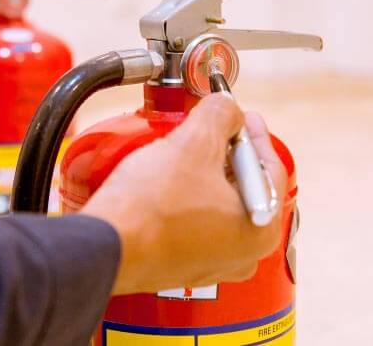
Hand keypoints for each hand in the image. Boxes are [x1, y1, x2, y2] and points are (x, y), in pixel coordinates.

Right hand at [80, 93, 287, 294]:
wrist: (104, 246)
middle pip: (243, 187)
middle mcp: (243, 254)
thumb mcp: (194, 143)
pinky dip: (184, 198)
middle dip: (226, 152)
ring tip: (184, 149)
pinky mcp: (179, 266)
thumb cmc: (153, 206)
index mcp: (261, 228)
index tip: (240, 114)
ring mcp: (210, 264)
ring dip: (202, 173)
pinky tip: (165, 180)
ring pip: (216, 204)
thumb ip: (220, 114)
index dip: (252, 132)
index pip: (268, 167)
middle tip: (211, 127)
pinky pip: (192, 222)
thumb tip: (226, 106)